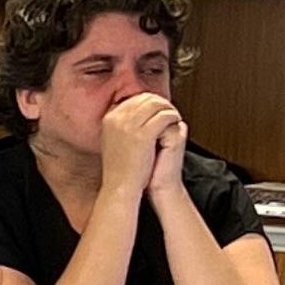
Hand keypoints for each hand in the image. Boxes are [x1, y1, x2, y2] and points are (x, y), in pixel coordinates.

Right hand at [95, 90, 186, 206]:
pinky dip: (173, 117)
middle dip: (160, 103)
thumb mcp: (115, 140)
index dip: (148, 101)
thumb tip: (139, 112)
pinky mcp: (143, 134)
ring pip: (156, 104)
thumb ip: (123, 124)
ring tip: (173, 116)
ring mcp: (129, 125)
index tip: (157, 108)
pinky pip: (164, 116)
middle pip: (145, 98)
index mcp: (109, 118)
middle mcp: (117, 118)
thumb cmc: (121, 168)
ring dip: (168, 108)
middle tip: (169, 111)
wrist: (120, 186)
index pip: (133, 98)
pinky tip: (175, 123)